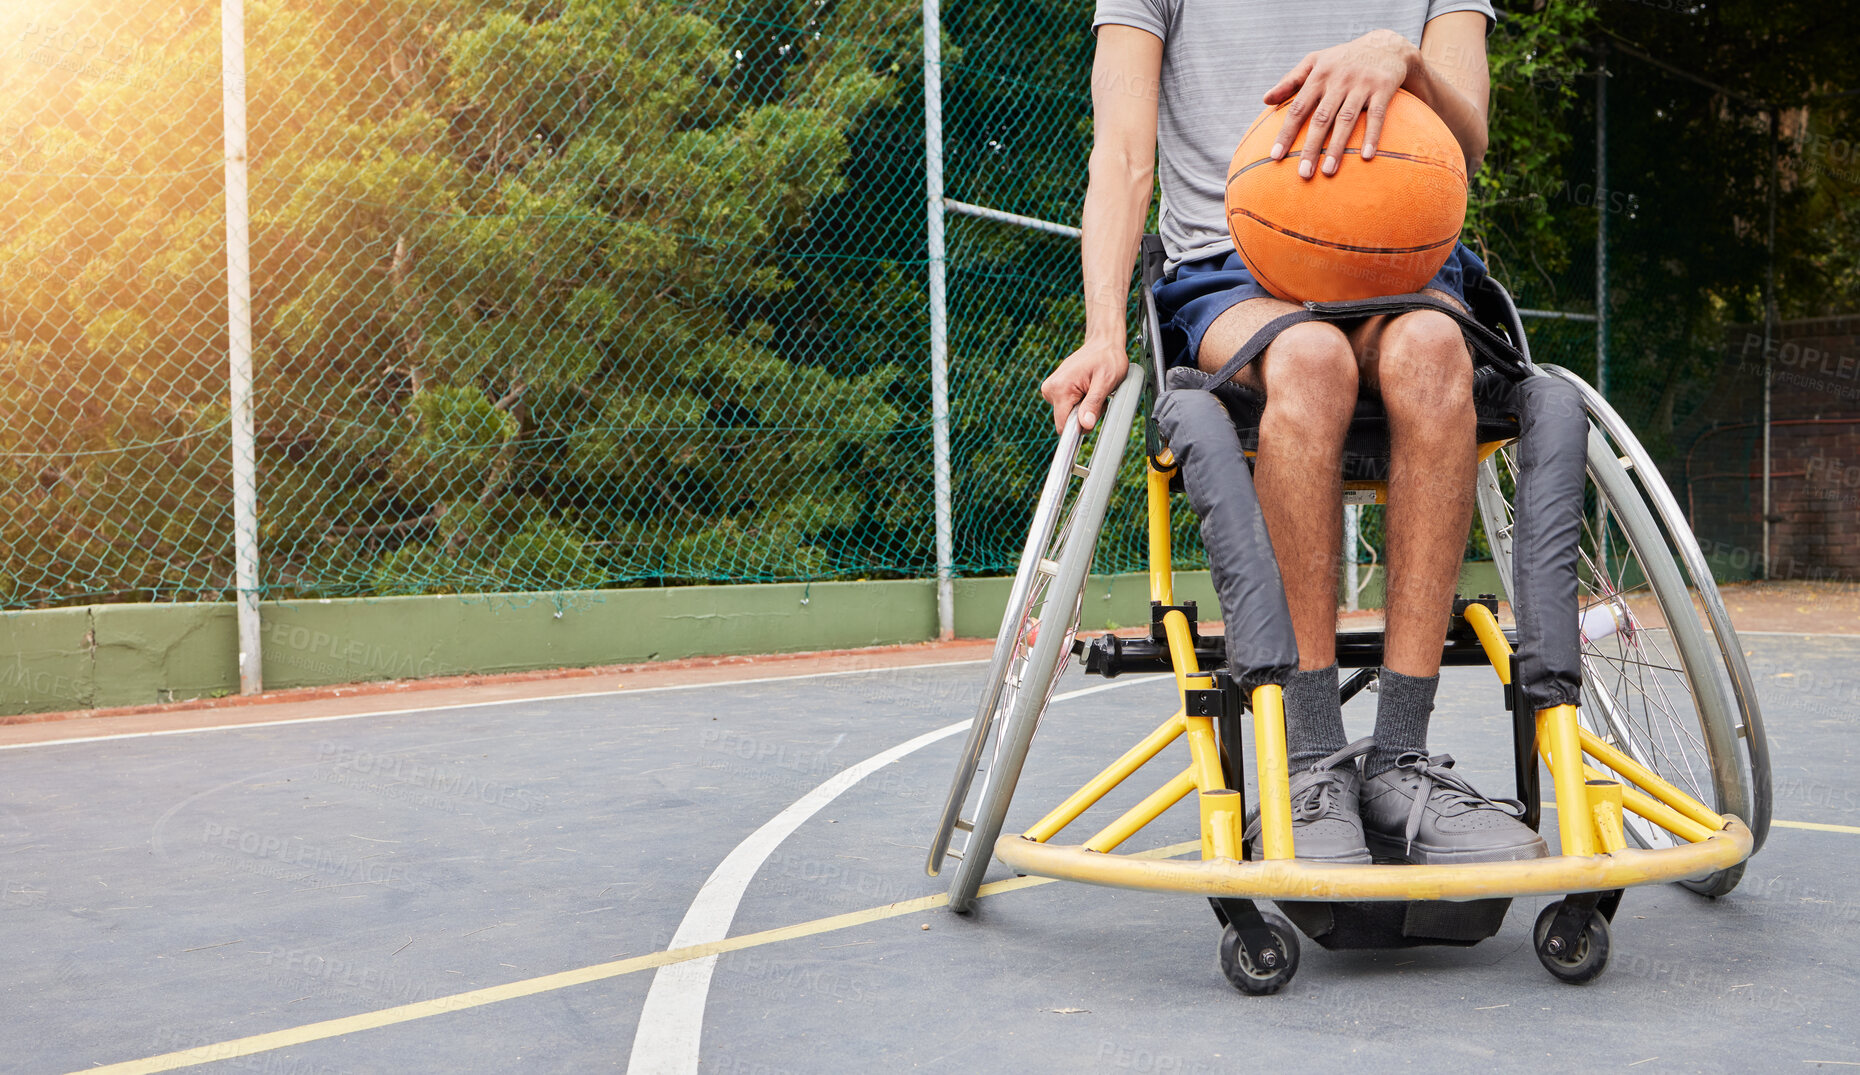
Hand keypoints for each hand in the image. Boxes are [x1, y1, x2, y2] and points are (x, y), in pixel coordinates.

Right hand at [1040, 338, 1128, 432]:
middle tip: (1098, 397)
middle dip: (1084, 415)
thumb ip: (1093, 404)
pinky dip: (1080, 402)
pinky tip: (1087, 388)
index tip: (1094, 416)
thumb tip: (1085, 425)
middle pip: (1066, 421)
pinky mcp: (1055, 389)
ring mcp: (1051, 388)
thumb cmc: (1108, 359)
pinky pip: (1067, 406)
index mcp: (1060, 388)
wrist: (1103, 343)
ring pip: (1067, 414)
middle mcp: (1050, 389)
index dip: (1079, 427)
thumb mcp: (1105, 382)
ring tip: (1093, 390)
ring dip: (1083, 408)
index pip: (1063, 426)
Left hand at [1263, 29, 1417, 179]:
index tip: (1275, 156)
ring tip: (1328, 172)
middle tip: (1303, 174)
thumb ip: (1290, 80)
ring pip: (1346, 120)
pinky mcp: (1383, 88)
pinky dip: (1372, 136)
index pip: (1298, 108)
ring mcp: (1361, 84)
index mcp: (1318, 75)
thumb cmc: (1342, 59)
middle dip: (1311, 147)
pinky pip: (1377, 115)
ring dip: (1337, 147)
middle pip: (1321, 118)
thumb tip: (1265, 100)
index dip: (1286, 133)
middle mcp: (1338, 80)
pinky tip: (1366, 157)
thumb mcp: (1315, 61)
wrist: (1385, 44)